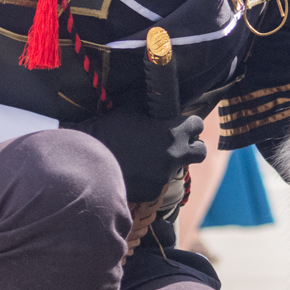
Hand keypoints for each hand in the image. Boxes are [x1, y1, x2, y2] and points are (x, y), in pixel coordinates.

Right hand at [68, 109, 205, 201]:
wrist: (89, 160)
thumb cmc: (108, 130)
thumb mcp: (129, 110)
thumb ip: (148, 106)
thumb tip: (155, 98)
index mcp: (173, 131)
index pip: (198, 124)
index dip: (189, 124)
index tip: (181, 125)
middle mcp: (175, 154)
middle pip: (201, 152)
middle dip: (193, 147)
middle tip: (178, 145)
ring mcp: (165, 175)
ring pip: (177, 168)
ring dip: (168, 162)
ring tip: (147, 158)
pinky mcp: (154, 191)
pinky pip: (158, 183)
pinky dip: (151, 178)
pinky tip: (135, 172)